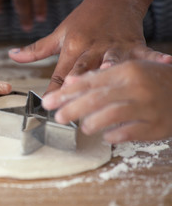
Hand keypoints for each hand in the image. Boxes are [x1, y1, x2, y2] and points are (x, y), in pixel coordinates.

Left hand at [9, 0, 171, 91]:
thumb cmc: (83, 20)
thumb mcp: (58, 33)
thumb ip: (35, 50)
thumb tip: (11, 56)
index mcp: (73, 46)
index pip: (60, 72)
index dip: (54, 90)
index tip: (49, 107)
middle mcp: (92, 47)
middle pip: (82, 71)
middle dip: (76, 88)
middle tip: (72, 107)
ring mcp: (113, 45)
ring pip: (110, 61)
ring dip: (109, 72)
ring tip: (110, 84)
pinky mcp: (133, 43)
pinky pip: (144, 52)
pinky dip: (154, 58)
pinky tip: (165, 64)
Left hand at [42, 60, 171, 142]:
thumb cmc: (151, 77)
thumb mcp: (125, 70)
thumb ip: (98, 77)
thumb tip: (69, 82)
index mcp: (126, 69)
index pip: (89, 81)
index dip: (66, 93)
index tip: (48, 101)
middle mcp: (137, 85)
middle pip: (98, 97)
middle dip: (73, 108)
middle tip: (58, 117)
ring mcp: (149, 105)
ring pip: (115, 114)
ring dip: (94, 122)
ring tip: (83, 127)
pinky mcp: (158, 124)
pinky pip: (133, 132)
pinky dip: (117, 134)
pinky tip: (107, 136)